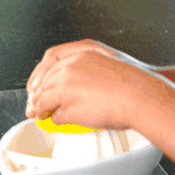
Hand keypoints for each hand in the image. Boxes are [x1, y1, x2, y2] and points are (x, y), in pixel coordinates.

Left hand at [25, 39, 153, 129]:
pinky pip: (55, 115)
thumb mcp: (109, 61)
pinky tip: (59, 122)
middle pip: (43, 81)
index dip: (40, 75)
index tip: (37, 85)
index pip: (50, 61)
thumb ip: (89, 68)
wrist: (141, 95)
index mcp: (81, 52)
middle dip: (36, 95)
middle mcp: (70, 67)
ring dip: (40, 109)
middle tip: (33, 106)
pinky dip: (56, 120)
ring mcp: (66, 87)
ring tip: (40, 116)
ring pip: (43, 99)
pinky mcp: (68, 107)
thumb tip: (77, 83)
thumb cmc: (135, 81)